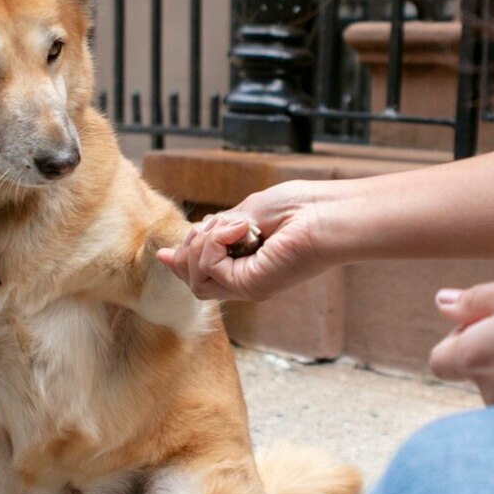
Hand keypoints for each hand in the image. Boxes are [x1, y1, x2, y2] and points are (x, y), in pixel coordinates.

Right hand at [156, 181, 330, 301]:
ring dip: (202, 244)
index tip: (165, 251)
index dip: (181, 261)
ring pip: (197, 278)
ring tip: (232, 227)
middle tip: (215, 227)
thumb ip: (211, 233)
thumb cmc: (298, 208)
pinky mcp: (250, 285)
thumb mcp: (243, 216)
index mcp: (247, 266)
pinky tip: (239, 229)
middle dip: (190, 250)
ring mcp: (248, 285)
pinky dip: (215, 242)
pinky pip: (210, 267)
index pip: (200, 274)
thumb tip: (168, 251)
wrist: (329, 214)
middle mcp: (246, 281)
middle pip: (194, 280)